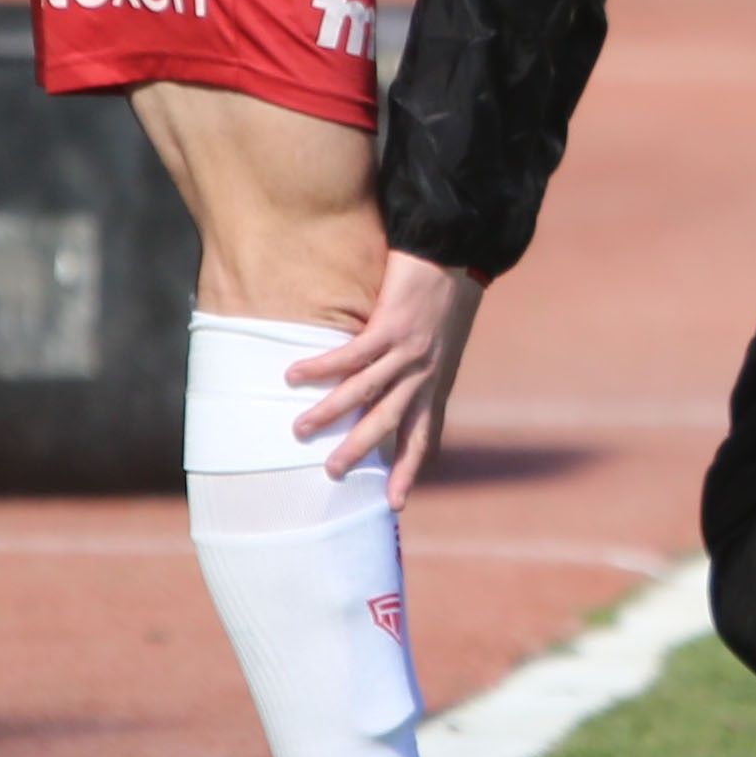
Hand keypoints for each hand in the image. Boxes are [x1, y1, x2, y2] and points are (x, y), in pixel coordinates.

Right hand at [285, 250, 482, 503]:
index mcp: (438, 381)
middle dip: (359, 452)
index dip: (409, 469)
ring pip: (365, 392)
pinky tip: (294, 374)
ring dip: (330, 413)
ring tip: (299, 430)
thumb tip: (398, 384)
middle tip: (332, 475)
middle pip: (389, 423)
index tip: (395, 504)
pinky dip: (322, 367)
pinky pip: (352, 355)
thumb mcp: (446, 342)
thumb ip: (425, 367)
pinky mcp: (392, 325)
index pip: (423, 435)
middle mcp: (425, 373)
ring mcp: (410, 351)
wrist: (461, 252)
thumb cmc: (450, 293)